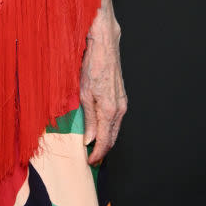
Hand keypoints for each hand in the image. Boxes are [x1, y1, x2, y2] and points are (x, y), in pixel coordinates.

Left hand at [79, 13, 126, 165]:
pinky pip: (115, 119)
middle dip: (102, 150)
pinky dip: (108, 128)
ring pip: (114, 128)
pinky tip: (99, 129)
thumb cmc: (91, 64)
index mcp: (109, 110)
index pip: (104, 141)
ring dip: (105, 140)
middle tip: (90, 159)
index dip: (97, 154)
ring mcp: (122, 102)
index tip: (88, 162)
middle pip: (112, 137)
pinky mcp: (121, 96)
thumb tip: (88, 140)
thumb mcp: (83, 92)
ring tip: (93, 147)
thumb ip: (87, 118)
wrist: (104, 43)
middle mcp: (119, 109)